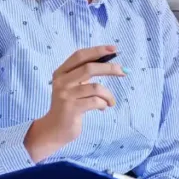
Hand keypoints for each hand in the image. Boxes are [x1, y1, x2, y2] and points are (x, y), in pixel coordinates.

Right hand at [25, 45, 124, 160]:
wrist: (55, 129)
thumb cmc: (70, 106)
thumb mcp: (74, 87)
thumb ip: (86, 75)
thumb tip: (114, 65)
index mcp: (61, 72)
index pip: (80, 56)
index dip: (97, 51)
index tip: (114, 49)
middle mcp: (61, 81)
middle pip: (89, 68)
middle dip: (109, 68)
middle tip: (123, 72)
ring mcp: (65, 95)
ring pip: (95, 88)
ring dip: (108, 95)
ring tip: (110, 102)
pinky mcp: (71, 108)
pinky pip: (95, 102)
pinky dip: (103, 104)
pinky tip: (102, 108)